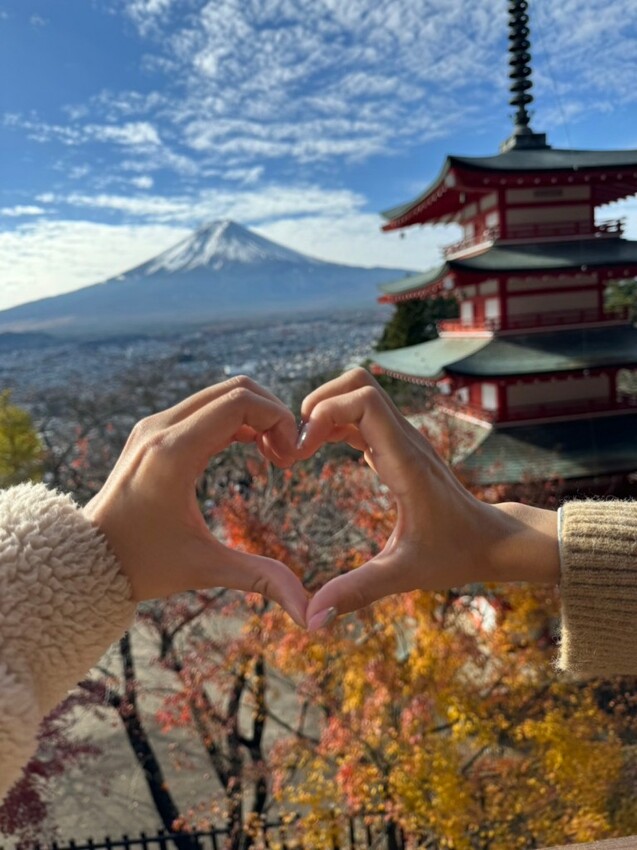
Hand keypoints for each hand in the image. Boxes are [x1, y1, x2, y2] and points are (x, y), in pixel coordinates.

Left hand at [83, 377, 306, 625]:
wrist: (86, 560)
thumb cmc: (143, 564)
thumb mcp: (205, 569)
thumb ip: (261, 579)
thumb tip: (309, 612)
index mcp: (174, 453)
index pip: (241, 402)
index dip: (279, 420)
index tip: (289, 458)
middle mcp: (161, 428)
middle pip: (236, 389)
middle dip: (273, 414)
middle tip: (286, 455)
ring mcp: (154, 425)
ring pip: (221, 394)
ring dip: (255, 416)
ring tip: (272, 454)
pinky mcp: (153, 431)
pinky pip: (205, 408)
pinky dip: (235, 419)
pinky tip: (250, 449)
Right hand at [296, 368, 558, 630]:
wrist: (490, 540)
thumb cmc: (454, 554)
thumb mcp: (404, 574)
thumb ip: (359, 591)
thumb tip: (312, 617)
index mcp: (405, 460)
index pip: (363, 400)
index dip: (324, 413)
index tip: (301, 452)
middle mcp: (404, 439)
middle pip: (358, 383)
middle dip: (320, 402)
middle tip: (296, 443)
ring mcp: (402, 438)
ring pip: (360, 393)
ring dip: (325, 410)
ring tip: (301, 449)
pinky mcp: (397, 446)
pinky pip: (361, 416)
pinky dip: (335, 423)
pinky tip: (317, 453)